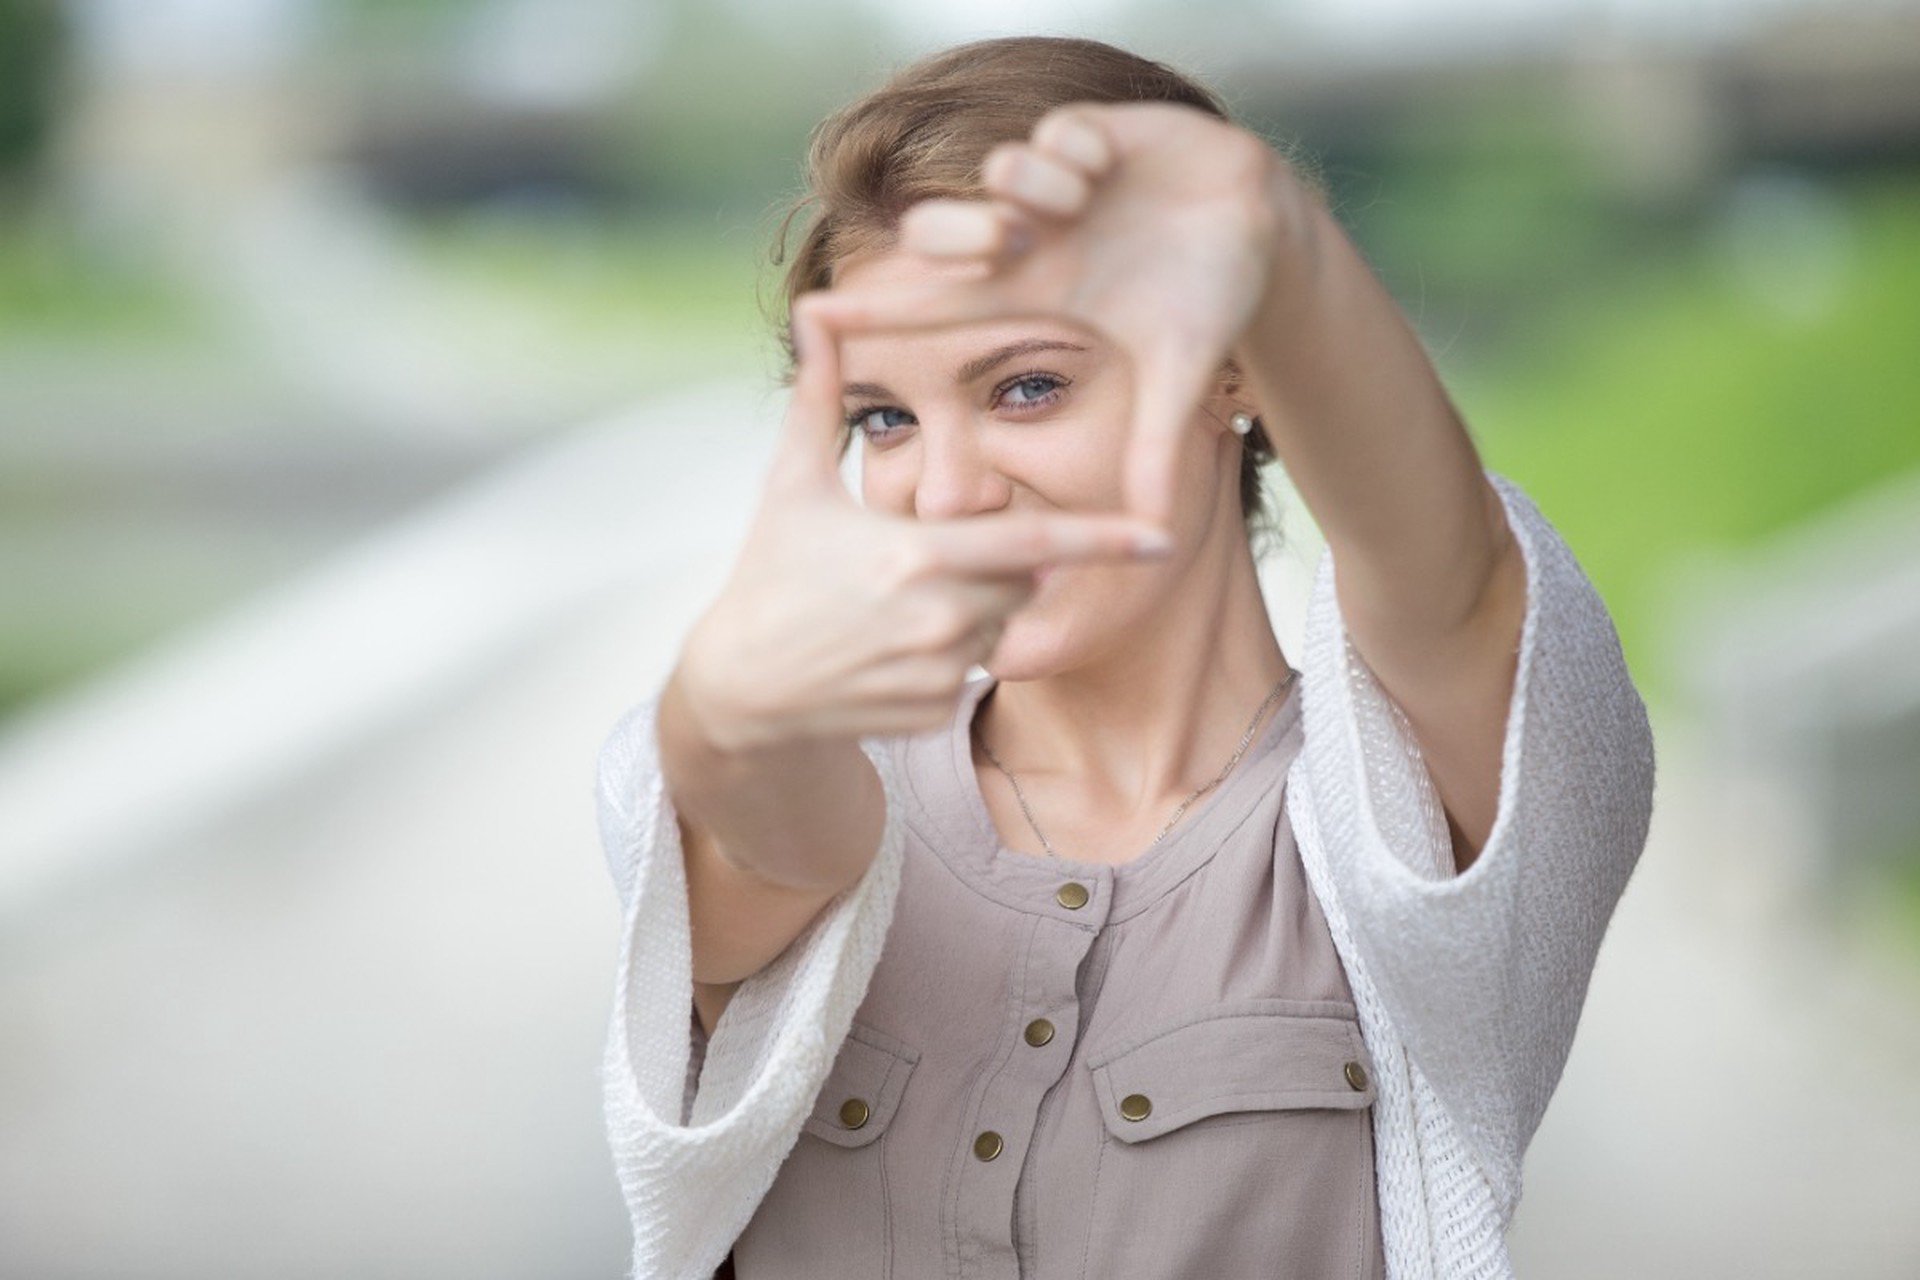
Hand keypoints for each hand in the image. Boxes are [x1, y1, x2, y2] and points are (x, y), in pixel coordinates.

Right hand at [674, 303, 1167, 749]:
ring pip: (998, 626)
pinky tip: (886, 650)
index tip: (1162, 537)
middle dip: (993, 562)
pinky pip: (971, 672)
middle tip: (921, 559)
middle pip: (1019, 578)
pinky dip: (945, 655)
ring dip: (969, 608)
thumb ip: (816, 395)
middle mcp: (937, 620)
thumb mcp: (790, 484)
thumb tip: (814, 311)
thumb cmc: (770, 573)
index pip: (1034, 541)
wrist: (741, 690)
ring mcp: (937, 674)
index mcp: (916, 556)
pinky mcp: (933, 713)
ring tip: (893, 606)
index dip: (1104, 539)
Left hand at [805, 102, 1310, 528]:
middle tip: (1010, 244)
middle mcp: (1031, 237)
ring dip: (1035, 188)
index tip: (813, 316)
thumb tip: (1157, 533)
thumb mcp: (1177, 379)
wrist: (1263, 229)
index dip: (877, 310)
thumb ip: (1156, 448)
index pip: (937, 305)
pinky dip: (1076, 149)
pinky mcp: (1095, 133)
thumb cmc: (1208, 299)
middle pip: (943, 230)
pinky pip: (1056, 130)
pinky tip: (1110, 167)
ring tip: (1082, 202)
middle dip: (962, 233)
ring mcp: (1058, 185)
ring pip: (1001, 171)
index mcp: (1034, 292)